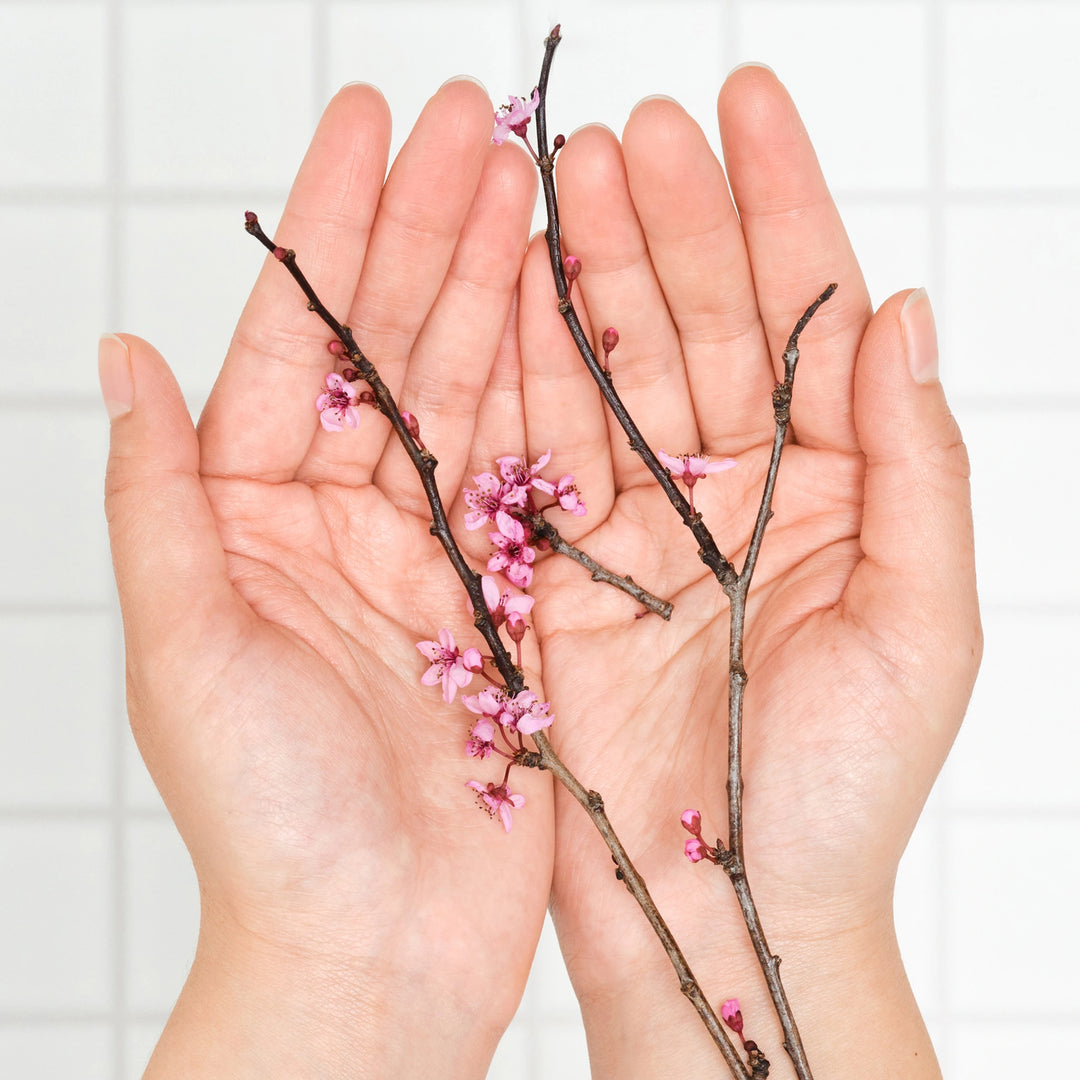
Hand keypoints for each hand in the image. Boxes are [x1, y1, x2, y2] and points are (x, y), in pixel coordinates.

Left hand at [102, 79, 549, 1078]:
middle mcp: (344, 523)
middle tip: (480, 123)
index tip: (372, 126)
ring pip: (471, 391)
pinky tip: (571, 307)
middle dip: (432, 228)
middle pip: (393, 346)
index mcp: (252, 522)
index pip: (296, 341)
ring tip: (532, 183)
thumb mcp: (185, 650)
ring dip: (498, 287)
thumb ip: (157, 500)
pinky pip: (531, 470)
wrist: (373, 949)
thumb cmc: (268, 823)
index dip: (334, 228)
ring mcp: (434, 552)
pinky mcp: (508, 596)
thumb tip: (116, 356)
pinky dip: (552, 388)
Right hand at [517, 67, 979, 1077]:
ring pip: (616, 364)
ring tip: (567, 173)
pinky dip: (529, 360)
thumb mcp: (922, 624)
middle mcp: (735, 490)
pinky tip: (515, 281)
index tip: (745, 109)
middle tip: (635, 129)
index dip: (780, 206)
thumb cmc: (839, 791)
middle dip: (672, 217)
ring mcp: (642, 520)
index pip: (809, 317)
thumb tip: (900, 318)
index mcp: (834, 490)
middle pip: (703, 321)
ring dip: (593, 266)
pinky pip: (544, 439)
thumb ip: (917, 465)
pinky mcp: (564, 561)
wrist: (722, 907)